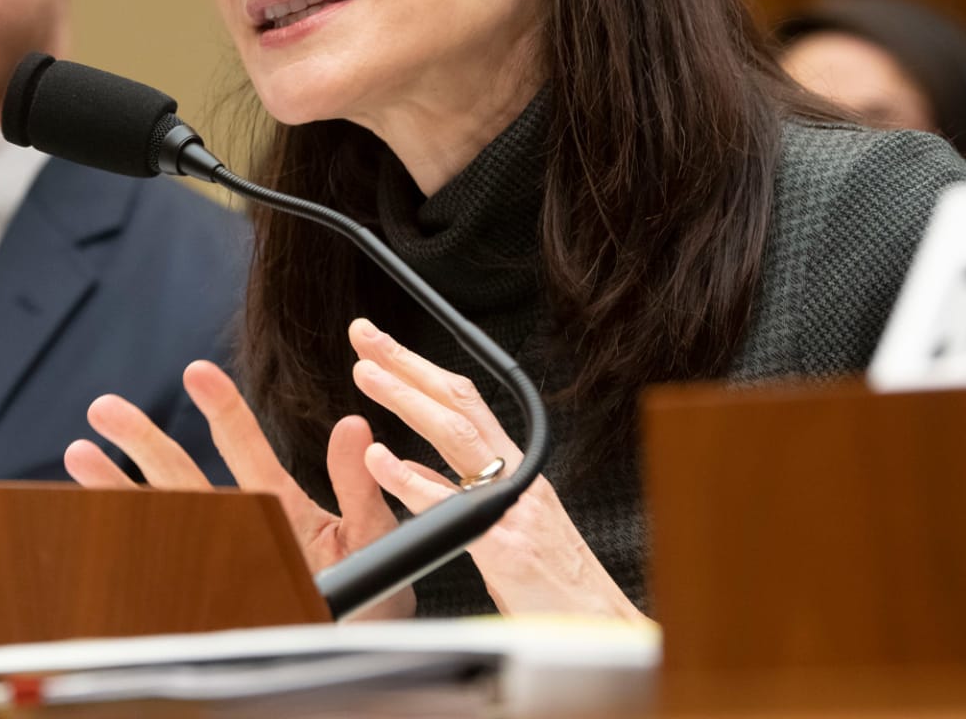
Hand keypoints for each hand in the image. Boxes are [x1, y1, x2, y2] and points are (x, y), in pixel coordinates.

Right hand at [66, 360, 416, 618]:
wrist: (367, 643)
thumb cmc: (376, 589)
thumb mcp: (375, 532)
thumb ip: (359, 485)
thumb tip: (353, 429)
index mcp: (281, 503)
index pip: (245, 449)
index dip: (223, 412)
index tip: (197, 373)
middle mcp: (243, 525)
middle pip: (183, 476)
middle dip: (144, 441)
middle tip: (105, 408)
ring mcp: (224, 559)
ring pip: (166, 516)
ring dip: (120, 487)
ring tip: (79, 454)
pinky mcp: (214, 596)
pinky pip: (165, 571)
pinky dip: (128, 548)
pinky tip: (96, 527)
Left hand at [346, 317, 646, 621]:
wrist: (602, 630)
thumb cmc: (552, 587)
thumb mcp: (502, 528)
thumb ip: (461, 495)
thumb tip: (418, 467)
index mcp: (514, 469)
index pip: (464, 401)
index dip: (420, 367)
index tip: (380, 345)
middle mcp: (517, 476)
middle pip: (458, 402)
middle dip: (406, 363)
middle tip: (363, 335)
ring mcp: (514, 508)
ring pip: (456, 437)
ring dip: (407, 401)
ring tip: (365, 376)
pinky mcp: (508, 549)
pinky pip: (455, 507)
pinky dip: (414, 481)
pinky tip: (380, 460)